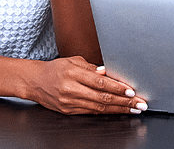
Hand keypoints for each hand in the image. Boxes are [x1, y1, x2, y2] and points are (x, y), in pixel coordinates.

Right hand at [29, 57, 147, 114]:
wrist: (34, 82)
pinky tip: (117, 111)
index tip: (131, 91)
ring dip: (118, 109)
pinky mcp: (68, 111)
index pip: (100, 82)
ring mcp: (70, 102)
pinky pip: (91, 112)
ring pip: (98, 107)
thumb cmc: (55, 68)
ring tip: (133, 109)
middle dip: (124, 102)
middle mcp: (71, 89)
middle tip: (139, 104)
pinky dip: (105, 112)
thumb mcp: (73, 61)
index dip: (117, 87)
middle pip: (102, 97)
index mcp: (73, 73)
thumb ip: (91, 67)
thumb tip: (108, 73)